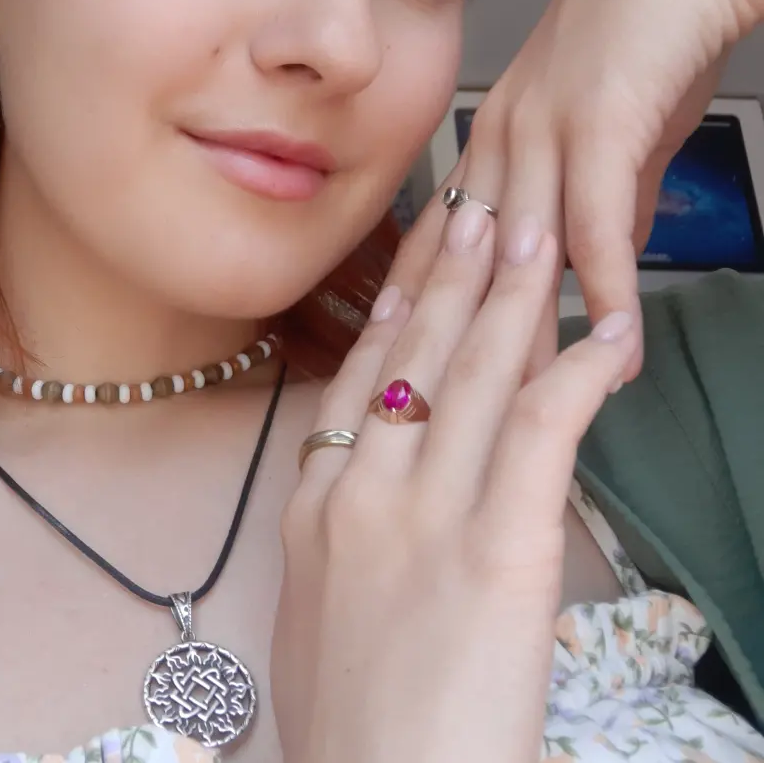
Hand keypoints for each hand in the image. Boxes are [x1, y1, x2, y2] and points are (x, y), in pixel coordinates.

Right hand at [271, 196, 635, 762]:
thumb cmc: (347, 729)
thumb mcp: (311, 618)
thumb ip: (333, 541)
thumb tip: (362, 493)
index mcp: (314, 508)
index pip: (360, 379)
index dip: (394, 311)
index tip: (415, 260)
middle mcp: (361, 491)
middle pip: (415, 357)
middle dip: (450, 274)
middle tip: (477, 208)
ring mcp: (426, 514)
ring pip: (475, 375)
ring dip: (511, 296)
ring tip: (535, 234)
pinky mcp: (499, 551)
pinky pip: (545, 433)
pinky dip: (581, 371)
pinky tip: (609, 330)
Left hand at [454, 0, 763, 377]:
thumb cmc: (646, 35)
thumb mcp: (614, 131)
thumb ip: (603, 198)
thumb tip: (600, 259)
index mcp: (492, 138)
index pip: (446, 238)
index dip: (421, 302)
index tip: (398, 361)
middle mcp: (500, 137)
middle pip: (467, 256)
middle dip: (450, 336)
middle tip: (431, 410)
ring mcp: (542, 128)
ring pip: (517, 249)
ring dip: (519, 331)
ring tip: (515, 408)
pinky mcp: (598, 120)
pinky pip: (594, 220)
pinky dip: (602, 285)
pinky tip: (608, 343)